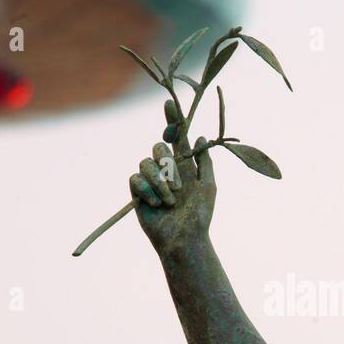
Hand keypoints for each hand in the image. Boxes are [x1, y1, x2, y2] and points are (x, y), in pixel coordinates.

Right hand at [129, 109, 215, 259]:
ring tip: (170, 202)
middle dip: (166, 163)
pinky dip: (147, 191)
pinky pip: (135, 179)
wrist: (184, 240)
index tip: (169, 103)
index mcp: (183, 164)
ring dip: (159, 183)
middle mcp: (165, 169)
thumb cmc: (200, 216)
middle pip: (157, 146)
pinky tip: (156, 205)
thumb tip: (200, 135)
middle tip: (178, 187)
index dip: (172, 119)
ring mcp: (150, 180)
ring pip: (145, 162)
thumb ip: (204, 161)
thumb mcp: (208, 186)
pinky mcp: (138, 193)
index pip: (176, 136)